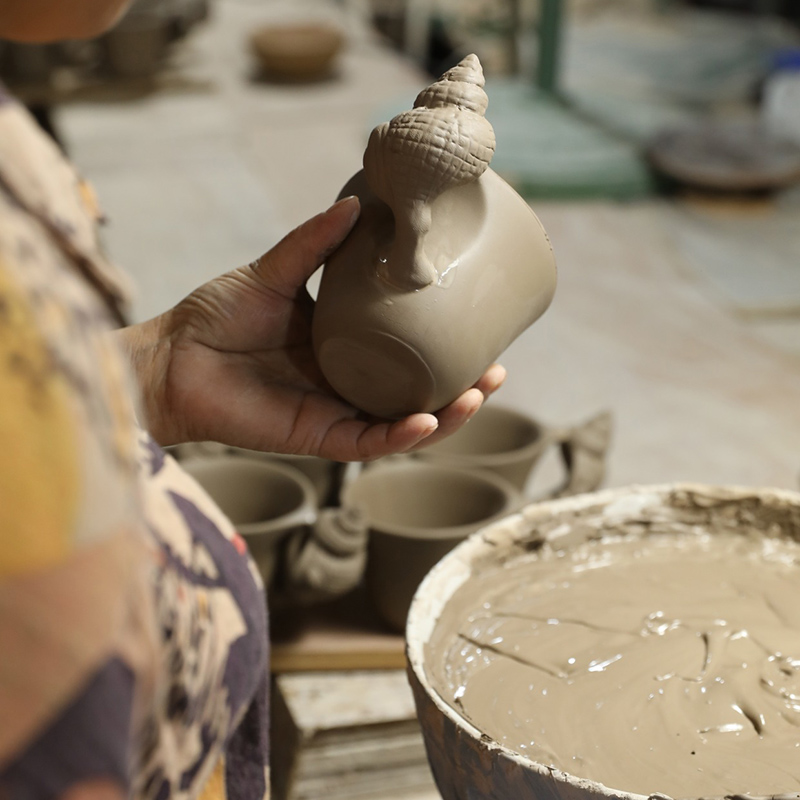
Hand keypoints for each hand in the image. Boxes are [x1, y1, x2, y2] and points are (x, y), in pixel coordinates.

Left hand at [118, 197, 505, 460]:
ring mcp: (335, 412)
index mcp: (345, 344)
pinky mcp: (316, 436)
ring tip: (479, 393)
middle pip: (417, 393)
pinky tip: (428, 418)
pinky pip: (367, 441)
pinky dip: (400, 435)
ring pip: (402, 424)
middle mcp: (348, 382)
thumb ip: (314, 243)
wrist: (171, 359)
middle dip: (462, 388)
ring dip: (445, 416)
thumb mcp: (274, 271)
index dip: (445, 346)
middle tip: (497, 369)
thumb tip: (357, 205)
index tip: (482, 325)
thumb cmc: (215, 316)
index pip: (406, 350)